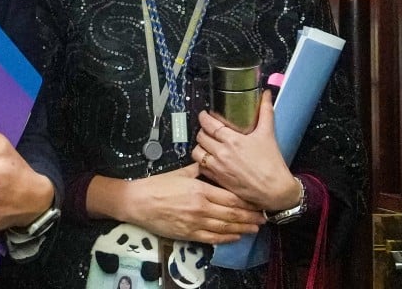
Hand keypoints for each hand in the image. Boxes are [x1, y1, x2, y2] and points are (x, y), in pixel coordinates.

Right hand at [101, 165, 264, 244]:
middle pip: (233, 213)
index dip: (247, 202)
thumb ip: (197, 170)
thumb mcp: (179, 172)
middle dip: (250, 216)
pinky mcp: (189, 234)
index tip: (258, 202)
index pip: (231, 197)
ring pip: (226, 227)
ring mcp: (196, 222)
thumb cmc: (157, 185)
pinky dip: (227, 238)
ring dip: (243, 228)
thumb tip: (210, 163)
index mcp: (200, 190)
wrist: (138, 202)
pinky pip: (213, 238)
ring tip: (255, 228)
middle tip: (264, 217)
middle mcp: (201, 207)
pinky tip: (236, 236)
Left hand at [193, 90, 298, 210]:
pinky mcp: (217, 179)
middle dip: (203, 131)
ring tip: (206, 144)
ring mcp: (217, 167)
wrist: (275, 191)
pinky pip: (200, 167)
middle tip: (208, 130)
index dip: (204, 117)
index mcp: (233, 140)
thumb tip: (266, 95)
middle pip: (200, 136)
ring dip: (200, 146)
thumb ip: (266, 112)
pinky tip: (210, 159)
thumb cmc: (272, 165)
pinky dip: (202, 162)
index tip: (205, 115)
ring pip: (196, 151)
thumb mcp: (268, 135)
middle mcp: (222, 153)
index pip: (209, 123)